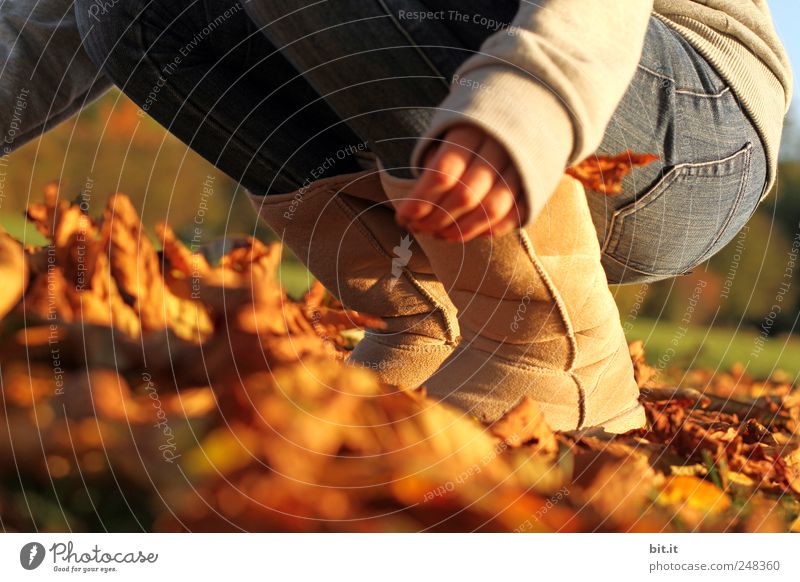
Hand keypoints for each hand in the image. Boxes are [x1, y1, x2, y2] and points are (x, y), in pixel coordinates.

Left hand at [395, 124, 524, 241]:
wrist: (525, 105)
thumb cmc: (471, 126)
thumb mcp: (446, 131)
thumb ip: (432, 164)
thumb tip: (414, 209)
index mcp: (472, 129)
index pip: (443, 172)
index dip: (421, 200)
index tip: (402, 216)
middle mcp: (500, 147)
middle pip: (465, 195)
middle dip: (436, 219)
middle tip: (416, 228)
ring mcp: (522, 167)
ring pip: (491, 210)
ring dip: (460, 231)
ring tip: (437, 235)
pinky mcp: (536, 184)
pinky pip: (513, 216)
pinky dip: (487, 231)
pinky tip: (465, 233)